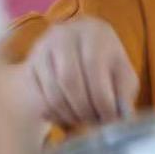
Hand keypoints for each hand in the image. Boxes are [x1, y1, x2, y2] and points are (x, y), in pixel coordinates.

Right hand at [23, 17, 138, 125]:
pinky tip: (68, 116)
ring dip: (71, 115)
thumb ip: (124, 90)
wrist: (78, 49)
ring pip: (53, 93)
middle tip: (96, 122)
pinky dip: (56, 115)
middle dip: (85, 109)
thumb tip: (121, 116)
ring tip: (84, 120)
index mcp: (93, 32)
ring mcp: (42, 50)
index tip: (110, 117)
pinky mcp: (30, 67)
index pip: (93, 65)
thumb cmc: (106, 62)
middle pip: (70, 80)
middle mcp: (64, 35)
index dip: (102, 97)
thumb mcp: (121, 70)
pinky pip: (41, 100)